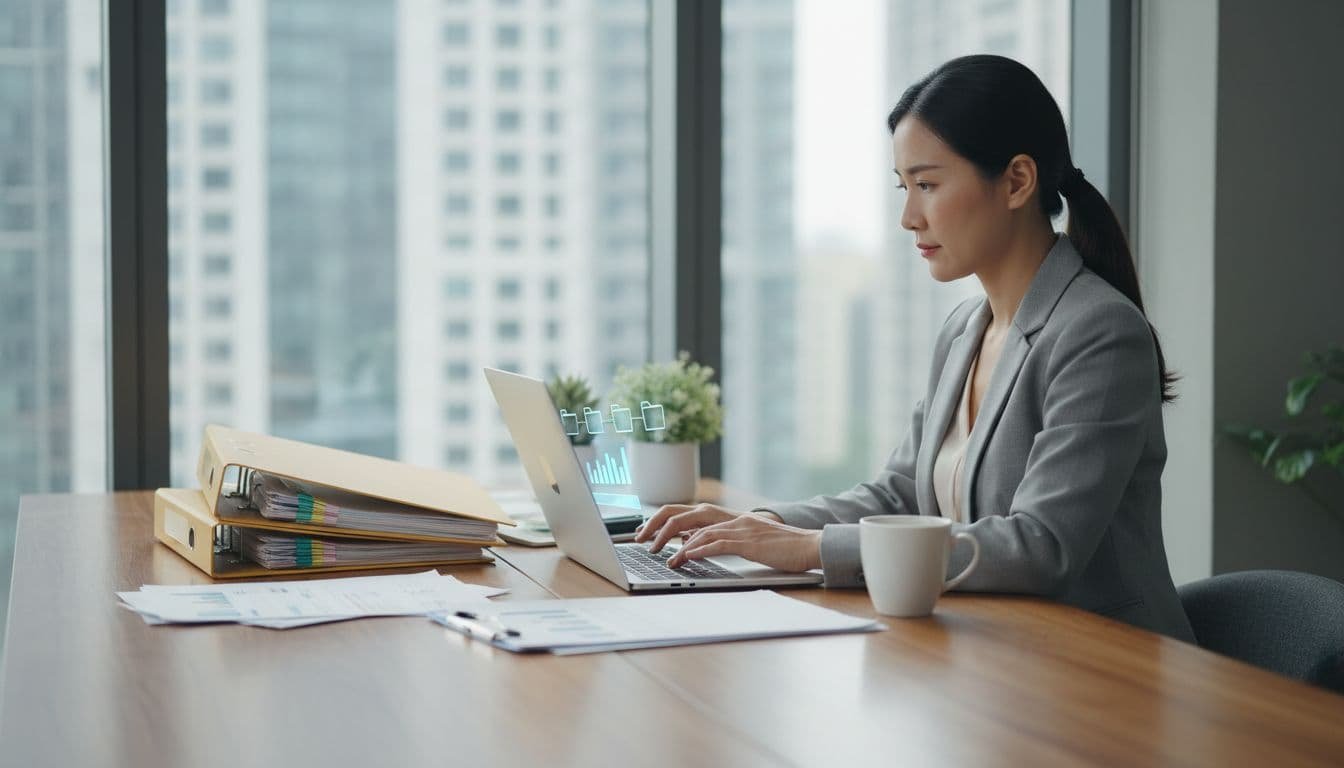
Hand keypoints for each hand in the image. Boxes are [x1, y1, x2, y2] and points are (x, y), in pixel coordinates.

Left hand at [633, 503, 821, 572]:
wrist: (811, 545)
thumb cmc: (785, 548)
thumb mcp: (752, 542)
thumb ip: (729, 541)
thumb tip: (702, 545)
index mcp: (735, 519)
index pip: (696, 517)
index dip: (672, 524)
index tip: (653, 535)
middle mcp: (735, 519)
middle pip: (691, 517)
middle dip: (665, 528)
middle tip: (646, 541)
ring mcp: (743, 529)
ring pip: (702, 531)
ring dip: (679, 545)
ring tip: (664, 558)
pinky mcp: (750, 542)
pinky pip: (719, 543)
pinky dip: (700, 549)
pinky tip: (687, 557)